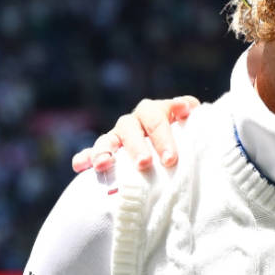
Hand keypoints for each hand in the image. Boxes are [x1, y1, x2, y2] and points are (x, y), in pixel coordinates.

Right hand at [71, 96, 199, 172]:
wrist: (174, 148)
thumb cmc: (186, 138)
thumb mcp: (194, 126)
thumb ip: (194, 118)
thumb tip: (188, 108)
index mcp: (154, 111)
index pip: (156, 119)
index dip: (162, 138)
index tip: (170, 159)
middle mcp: (134, 121)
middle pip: (130, 129)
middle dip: (137, 147)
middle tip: (144, 164)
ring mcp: (117, 136)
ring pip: (108, 140)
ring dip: (104, 151)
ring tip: (103, 164)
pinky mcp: (106, 152)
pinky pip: (91, 153)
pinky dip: (85, 157)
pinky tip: (79, 166)